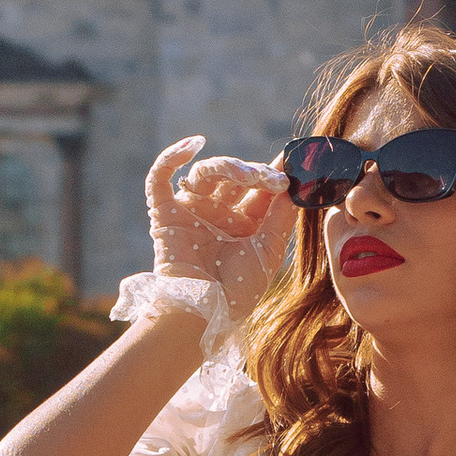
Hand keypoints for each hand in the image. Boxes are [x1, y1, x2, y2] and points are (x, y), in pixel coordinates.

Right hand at [143, 137, 294, 327]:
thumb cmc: (238, 290)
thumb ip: (281, 217)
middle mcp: (218, 214)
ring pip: (207, 172)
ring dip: (229, 166)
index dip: (273, 173)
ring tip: (247, 176)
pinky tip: (195, 144)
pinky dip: (173, 156)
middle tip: (273, 178)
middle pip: (235, 177)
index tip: (292, 163)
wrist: (202, 311)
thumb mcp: (268, 251)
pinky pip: (161, 177)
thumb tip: (294, 184)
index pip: (259, 189)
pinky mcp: (165, 213)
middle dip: (255, 173)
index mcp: (244, 224)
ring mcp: (191, 211)